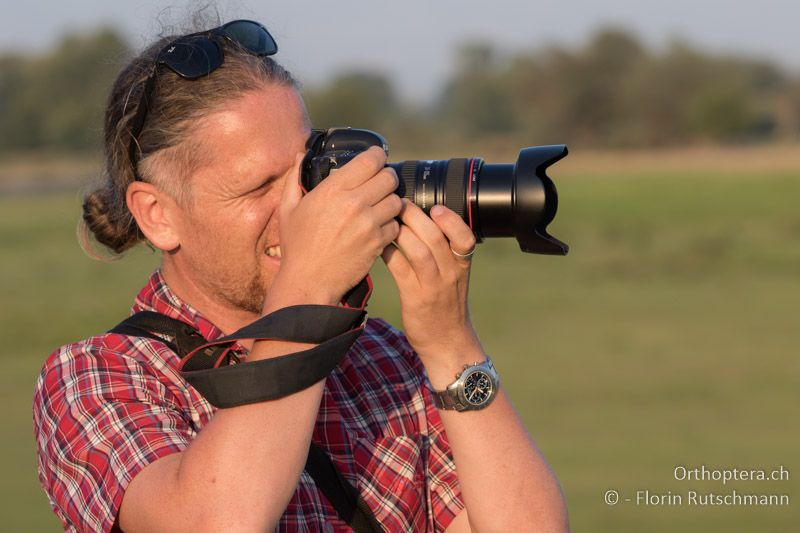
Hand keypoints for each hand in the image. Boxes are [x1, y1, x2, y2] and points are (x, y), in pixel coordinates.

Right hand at [271, 147, 401, 306]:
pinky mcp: (377, 242)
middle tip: (380, 185)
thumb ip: (295, 178)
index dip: (377, 156)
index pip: (370, 160)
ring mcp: (368, 223)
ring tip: (380, 207)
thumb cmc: (297, 246)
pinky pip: (396, 225)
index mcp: (333, 189)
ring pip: (397, 201)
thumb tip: (300, 154)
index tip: (376, 159)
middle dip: (387, 178)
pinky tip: (378, 228)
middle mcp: (354, 202)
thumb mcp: (288, 209)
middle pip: (389, 177)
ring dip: (391, 202)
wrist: (308, 281)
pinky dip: (391, 226)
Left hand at [381, 200, 483, 379]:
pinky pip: (400, 270)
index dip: (451, 220)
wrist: (447, 341)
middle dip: (416, 217)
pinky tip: (379, 244)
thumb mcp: (455, 275)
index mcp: (462, 265)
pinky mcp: (416, 298)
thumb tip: (424, 217)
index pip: (465, 237)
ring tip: (388, 220)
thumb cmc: (446, 302)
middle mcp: (451, 274)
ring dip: (401, 233)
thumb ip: (445, 249)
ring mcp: (434, 287)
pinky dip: (389, 253)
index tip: (436, 207)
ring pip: (420, 253)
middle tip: (399, 203)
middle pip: (437, 239)